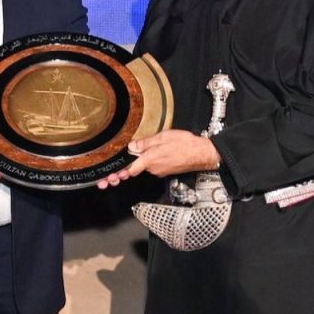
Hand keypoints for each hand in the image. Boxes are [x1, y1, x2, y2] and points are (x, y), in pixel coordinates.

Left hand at [96, 129, 219, 188]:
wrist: (202, 153)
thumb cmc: (185, 144)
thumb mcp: (162, 137)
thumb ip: (145, 143)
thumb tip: (132, 147)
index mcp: (150, 160)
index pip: (130, 170)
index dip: (120, 172)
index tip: (111, 176)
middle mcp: (154, 168)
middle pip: (136, 168)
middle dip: (129, 167)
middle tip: (115, 174)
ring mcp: (160, 171)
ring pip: (147, 166)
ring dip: (145, 161)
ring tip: (150, 152)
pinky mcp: (166, 171)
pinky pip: (155, 166)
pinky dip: (154, 161)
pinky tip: (159, 154)